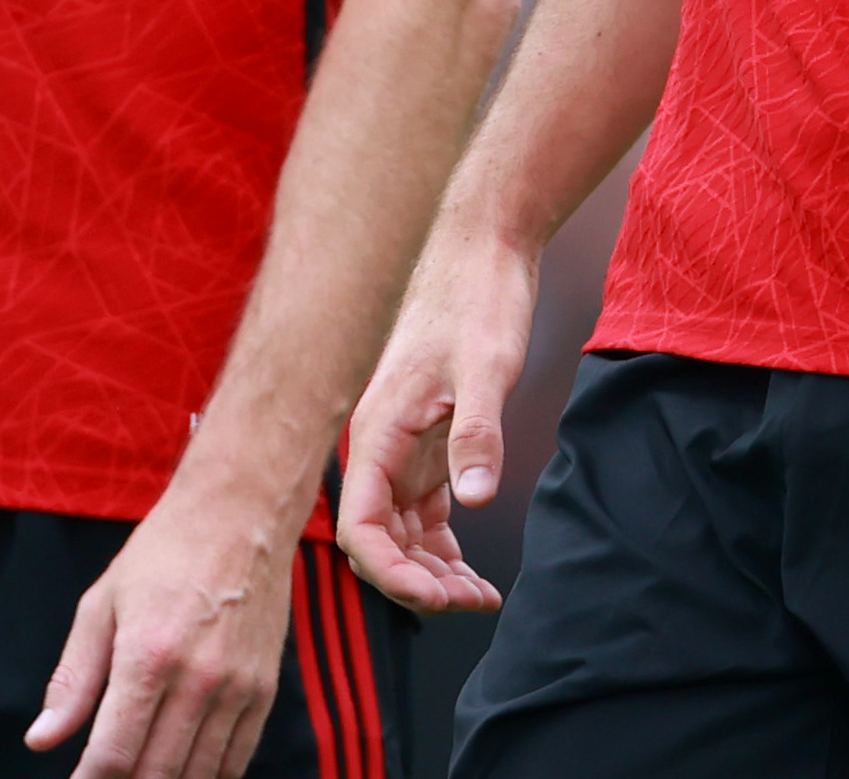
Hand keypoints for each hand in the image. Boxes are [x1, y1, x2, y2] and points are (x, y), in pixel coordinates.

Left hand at [27, 479, 298, 778]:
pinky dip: (208, 777)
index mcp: (148, 656)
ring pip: (197, 775)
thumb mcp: (102, 604)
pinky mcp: (264, 689)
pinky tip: (183, 772)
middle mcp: (198, 679)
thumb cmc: (164, 552)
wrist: (242, 513)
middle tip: (107, 778)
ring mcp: (237, 688)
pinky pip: (237, 760)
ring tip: (141, 773)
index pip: (113, 754)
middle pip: (155, 774)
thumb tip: (42, 740)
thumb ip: (74, 679)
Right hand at [335, 230, 536, 612]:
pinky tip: (471, 566)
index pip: (363, 529)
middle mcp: (380, 445)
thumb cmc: (476, 296)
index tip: (438, 599)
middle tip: (472, 602)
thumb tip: (473, 501)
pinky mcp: (427, 439)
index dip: (393, 574)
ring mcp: (402, 444)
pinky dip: (443, 544)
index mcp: (377, 431)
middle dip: (418, 583)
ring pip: (401, 531)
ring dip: (432, 570)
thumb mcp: (485, 367)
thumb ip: (476, 433)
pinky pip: (423, 510)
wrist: (482, 246)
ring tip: (479, 595)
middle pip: (380, 540)